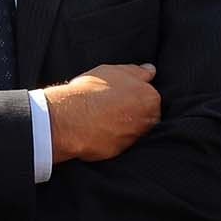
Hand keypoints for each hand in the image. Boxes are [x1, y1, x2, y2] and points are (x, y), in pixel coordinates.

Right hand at [44, 63, 159, 163]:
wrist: (70, 119)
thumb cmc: (91, 92)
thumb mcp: (113, 71)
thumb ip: (137, 71)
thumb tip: (150, 70)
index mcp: (150, 99)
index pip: (149, 97)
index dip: (133, 94)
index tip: (119, 94)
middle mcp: (148, 120)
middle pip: (143, 115)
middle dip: (130, 111)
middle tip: (109, 105)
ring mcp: (134, 137)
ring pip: (131, 129)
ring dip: (120, 124)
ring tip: (99, 116)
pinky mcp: (119, 151)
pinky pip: (116, 142)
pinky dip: (108, 136)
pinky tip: (94, 128)